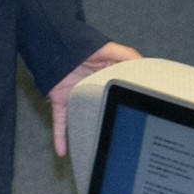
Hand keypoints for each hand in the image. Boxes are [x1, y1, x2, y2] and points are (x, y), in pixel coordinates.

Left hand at [48, 42, 140, 156]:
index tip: (137, 115)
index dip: (125, 101)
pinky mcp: (60, 99)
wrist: (49, 41)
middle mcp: (90, 87)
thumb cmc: (77, 41)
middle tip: (119, 137)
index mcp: (104, 76)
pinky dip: (59, 137)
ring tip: (97, 149)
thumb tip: (144, 65)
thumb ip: (126, 55)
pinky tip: (62, 152)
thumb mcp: (107, 48)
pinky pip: (60, 121)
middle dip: (107, 121)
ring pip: (83, 118)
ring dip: (88, 132)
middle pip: (101, 107)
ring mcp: (75, 95)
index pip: (117, 91)